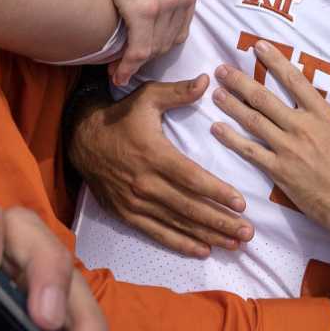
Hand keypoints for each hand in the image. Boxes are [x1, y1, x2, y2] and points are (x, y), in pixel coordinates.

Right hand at [71, 76, 253, 254]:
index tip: (241, 204)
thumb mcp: (147, 98)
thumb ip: (178, 92)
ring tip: (234, 244)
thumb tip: (207, 80)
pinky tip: (203, 250)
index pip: (191, 178)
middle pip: (188, 207)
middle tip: (247, 233)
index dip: (216, 192)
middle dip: (221, 221)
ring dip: (207, 235)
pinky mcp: (126, 214)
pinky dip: (180, 243)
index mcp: (153, 154)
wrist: (81, 139)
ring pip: (176, 223)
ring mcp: (134, 202)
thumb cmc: (121, 117)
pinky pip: (156, 233)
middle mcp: (145, 183)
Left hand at [210, 42, 329, 241]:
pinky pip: (250, 151)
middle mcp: (301, 127)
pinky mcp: (279, 171)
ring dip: (232, 105)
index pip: (295, 80)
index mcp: (323, 115)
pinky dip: (231, 139)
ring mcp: (287, 149)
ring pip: (253, 121)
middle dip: (241, 81)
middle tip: (222, 68)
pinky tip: (216, 129)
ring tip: (215, 91)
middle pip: (265, 98)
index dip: (275, 60)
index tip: (259, 46)